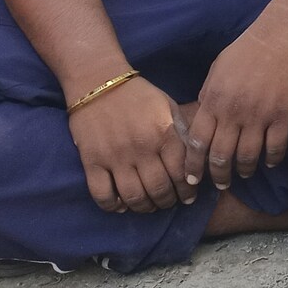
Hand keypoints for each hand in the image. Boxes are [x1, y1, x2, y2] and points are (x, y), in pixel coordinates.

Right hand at [65, 75, 193, 213]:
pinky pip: (102, 194)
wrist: (97, 80)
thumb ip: (181, 132)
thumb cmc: (138, 95)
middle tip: (169, 202)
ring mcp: (115, 156)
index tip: (188, 195)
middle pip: (159, 189)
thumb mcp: (168, 106)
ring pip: (134, 196)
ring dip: (145, 207)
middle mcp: (142, 147)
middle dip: (168, 201)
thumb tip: (195, 160)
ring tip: (149, 205)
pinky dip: (113, 205)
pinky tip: (121, 204)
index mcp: (163, 132)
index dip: (188, 189)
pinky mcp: (92, 161)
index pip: (181, 172)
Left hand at [182, 22, 287, 190]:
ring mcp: (259, 114)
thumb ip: (208, 94)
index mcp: (213, 99)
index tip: (192, 179)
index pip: (197, 142)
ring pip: (248, 156)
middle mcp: (233, 111)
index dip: (193, 165)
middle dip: (218, 175)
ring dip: (244, 170)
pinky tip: (271, 162)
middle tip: (220, 184)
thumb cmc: (246, 48)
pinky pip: (276, 146)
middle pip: (221, 155)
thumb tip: (203, 114)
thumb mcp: (217, 69)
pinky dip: (273, 159)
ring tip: (243, 174)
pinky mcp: (282, 114)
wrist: (282, 35)